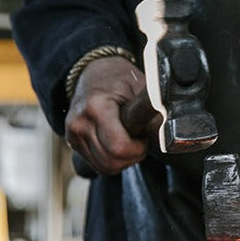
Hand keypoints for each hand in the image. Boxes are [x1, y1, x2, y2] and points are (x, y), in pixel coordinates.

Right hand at [65, 56, 150, 174]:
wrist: (92, 72)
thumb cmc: (119, 79)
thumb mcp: (140, 87)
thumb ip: (152, 112)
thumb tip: (166, 133)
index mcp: (96, 107)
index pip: (119, 147)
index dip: (139, 148)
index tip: (144, 135)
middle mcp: (79, 123)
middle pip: (112, 162)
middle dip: (133, 156)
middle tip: (139, 139)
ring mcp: (72, 134)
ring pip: (105, 167)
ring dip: (123, 160)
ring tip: (129, 140)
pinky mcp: (72, 142)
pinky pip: (97, 165)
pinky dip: (113, 160)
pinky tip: (118, 144)